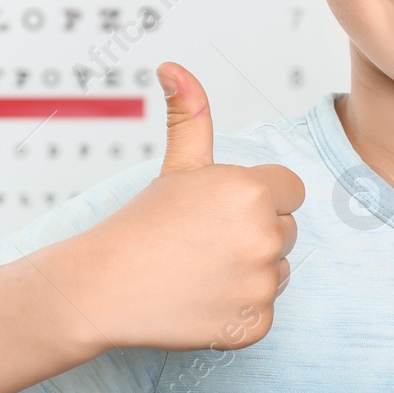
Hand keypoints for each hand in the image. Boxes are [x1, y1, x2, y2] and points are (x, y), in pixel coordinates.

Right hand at [56, 62, 304, 353]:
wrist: (104, 287)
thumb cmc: (140, 224)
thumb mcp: (175, 164)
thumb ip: (190, 113)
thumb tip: (173, 67)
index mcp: (253, 191)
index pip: (289, 189)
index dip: (257, 197)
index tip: (219, 210)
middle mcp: (265, 236)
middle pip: (286, 230)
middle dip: (253, 234)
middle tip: (202, 241)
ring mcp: (261, 284)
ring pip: (277, 271)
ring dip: (249, 272)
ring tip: (200, 269)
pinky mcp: (254, 324)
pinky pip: (262, 311)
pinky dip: (237, 311)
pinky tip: (201, 299)